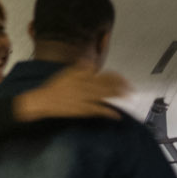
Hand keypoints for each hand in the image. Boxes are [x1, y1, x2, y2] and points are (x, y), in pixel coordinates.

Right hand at [13, 62, 129, 121]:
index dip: (116, 77)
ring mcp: (85, 97)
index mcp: (83, 75)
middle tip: (132, 88)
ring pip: (105, 95)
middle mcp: (86, 85)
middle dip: (121, 86)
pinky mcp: (83, 109)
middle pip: (108, 84)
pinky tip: (117, 115)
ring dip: (118, 96)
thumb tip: (91, 62)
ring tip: (129, 97)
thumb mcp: (67, 72)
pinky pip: (98, 110)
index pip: (104, 74)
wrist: (44, 100)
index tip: (124, 79)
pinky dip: (108, 112)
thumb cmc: (55, 86)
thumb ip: (80, 67)